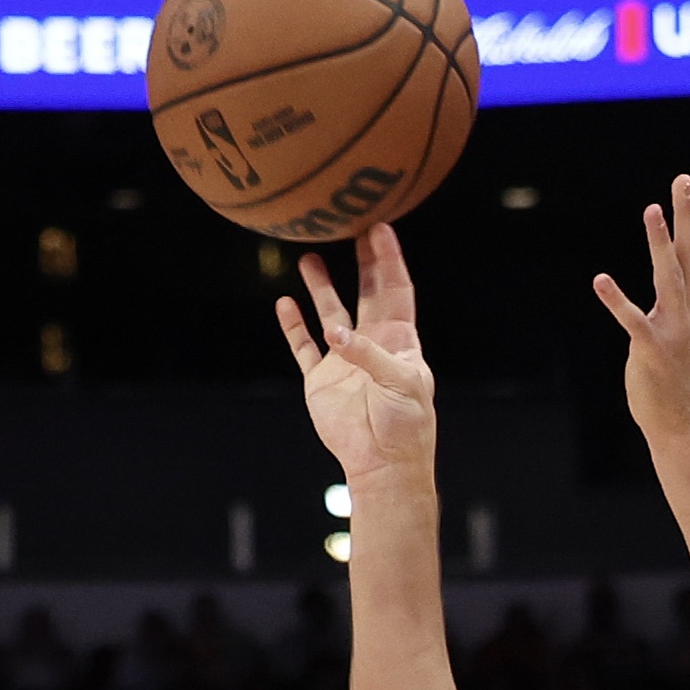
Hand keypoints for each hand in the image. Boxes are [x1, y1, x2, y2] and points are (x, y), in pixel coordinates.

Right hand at [276, 228, 435, 488]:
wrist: (383, 465)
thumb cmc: (405, 426)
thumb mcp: (399, 384)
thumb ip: (369, 354)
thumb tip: (336, 333)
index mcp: (400, 342)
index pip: (396, 291)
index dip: (389, 260)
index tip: (381, 227)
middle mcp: (372, 345)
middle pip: (366, 292)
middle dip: (361, 260)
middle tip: (350, 224)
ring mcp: (345, 361)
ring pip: (330, 313)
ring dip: (320, 286)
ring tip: (309, 255)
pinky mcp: (321, 381)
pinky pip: (303, 347)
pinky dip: (293, 326)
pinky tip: (284, 303)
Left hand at [592, 171, 689, 449]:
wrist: (681, 422)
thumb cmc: (680, 373)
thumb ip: (689, 289)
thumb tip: (684, 255)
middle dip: (689, 215)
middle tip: (684, 178)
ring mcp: (674, 330)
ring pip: (668, 277)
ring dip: (660, 243)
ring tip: (651, 209)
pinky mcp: (651, 350)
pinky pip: (632, 321)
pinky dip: (616, 300)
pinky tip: (600, 280)